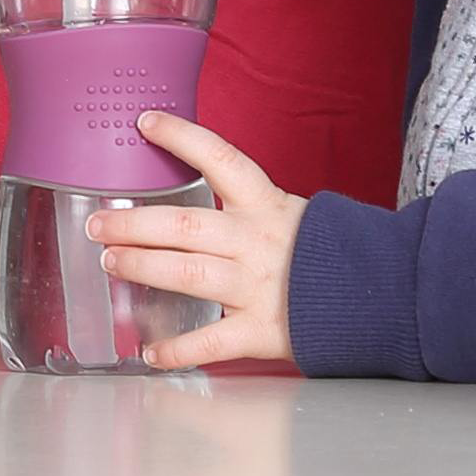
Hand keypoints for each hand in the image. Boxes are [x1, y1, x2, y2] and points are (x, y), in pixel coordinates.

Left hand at [80, 113, 302, 369]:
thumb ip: (243, 208)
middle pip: (184, 225)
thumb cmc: (323, 252)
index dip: (181, 138)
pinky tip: (148, 351)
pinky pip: (210, 341)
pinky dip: (176, 349)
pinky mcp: (262, 330)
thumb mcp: (287, 213)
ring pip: (188, 273)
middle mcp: (257, 241)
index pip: (220, 158)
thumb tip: (186, 201)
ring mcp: (257, 286)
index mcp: (266, 204)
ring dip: (142, 267)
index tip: (145, 123)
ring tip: (110, 264)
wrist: (376, 293)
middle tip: (99, 224)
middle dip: (133, 224)